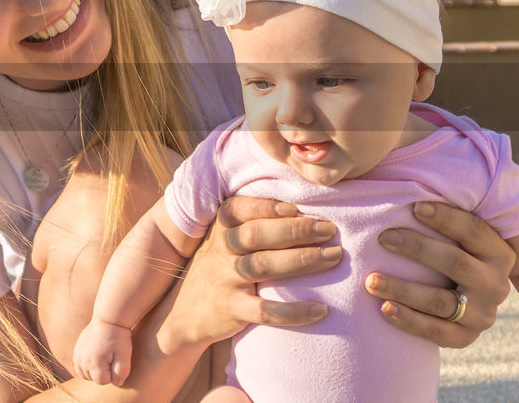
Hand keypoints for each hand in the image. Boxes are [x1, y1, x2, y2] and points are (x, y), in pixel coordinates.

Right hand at [73, 319, 132, 386]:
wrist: (109, 319)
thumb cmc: (119, 337)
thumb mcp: (125, 356)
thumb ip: (121, 373)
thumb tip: (117, 383)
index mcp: (94, 363)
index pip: (102, 381)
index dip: (112, 375)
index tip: (117, 362)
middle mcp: (82, 361)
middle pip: (93, 378)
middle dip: (103, 373)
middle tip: (112, 358)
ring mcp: (78, 354)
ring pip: (84, 373)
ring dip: (94, 370)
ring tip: (105, 359)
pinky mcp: (77, 349)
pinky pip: (79, 365)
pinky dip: (86, 365)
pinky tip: (96, 358)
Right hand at [163, 195, 339, 349]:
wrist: (186, 312)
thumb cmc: (219, 268)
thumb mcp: (223, 240)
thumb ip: (251, 223)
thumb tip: (303, 206)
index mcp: (220, 229)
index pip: (238, 210)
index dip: (265, 207)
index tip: (295, 207)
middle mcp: (220, 251)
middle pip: (255, 235)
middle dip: (295, 230)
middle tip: (329, 229)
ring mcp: (224, 280)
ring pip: (262, 266)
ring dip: (301, 260)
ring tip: (333, 256)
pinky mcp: (232, 309)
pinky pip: (264, 310)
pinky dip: (293, 311)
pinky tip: (320, 309)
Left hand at [365, 201, 516, 347]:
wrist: (471, 303)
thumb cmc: (449, 254)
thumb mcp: (456, 237)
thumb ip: (437, 216)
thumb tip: (395, 182)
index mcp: (498, 252)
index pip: (474, 229)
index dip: (445, 217)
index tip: (413, 206)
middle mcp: (497, 283)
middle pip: (455, 263)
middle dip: (417, 248)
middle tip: (383, 237)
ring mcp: (484, 314)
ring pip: (441, 301)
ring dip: (403, 289)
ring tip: (371, 280)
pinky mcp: (467, 338)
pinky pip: (438, 333)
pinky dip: (410, 321)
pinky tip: (384, 308)